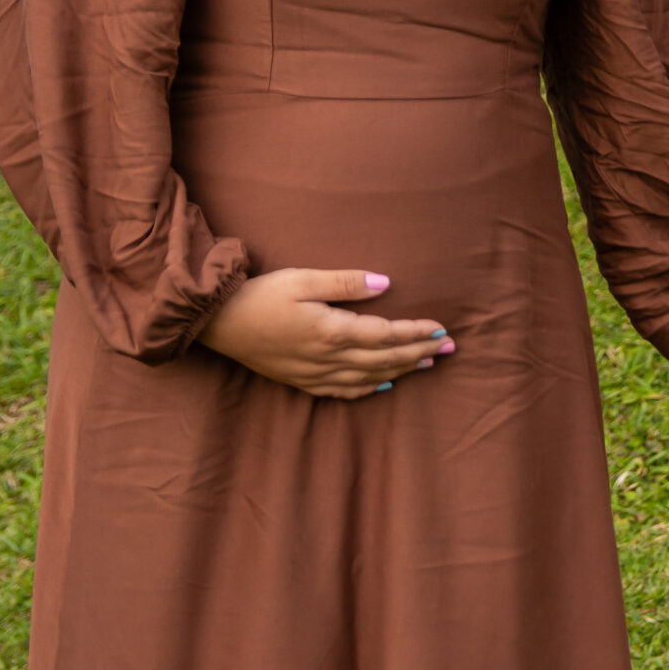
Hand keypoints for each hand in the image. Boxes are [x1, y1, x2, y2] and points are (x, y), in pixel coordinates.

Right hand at [198, 268, 453, 398]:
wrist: (218, 323)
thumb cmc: (260, 295)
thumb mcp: (303, 279)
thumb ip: (345, 282)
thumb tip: (386, 283)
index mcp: (331, 332)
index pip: (385, 335)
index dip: (416, 333)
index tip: (442, 329)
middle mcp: (327, 359)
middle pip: (383, 359)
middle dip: (419, 353)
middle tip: (450, 349)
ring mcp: (314, 374)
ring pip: (368, 377)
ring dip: (401, 370)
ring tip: (427, 364)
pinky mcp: (301, 380)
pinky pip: (343, 391)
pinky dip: (369, 389)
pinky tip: (383, 385)